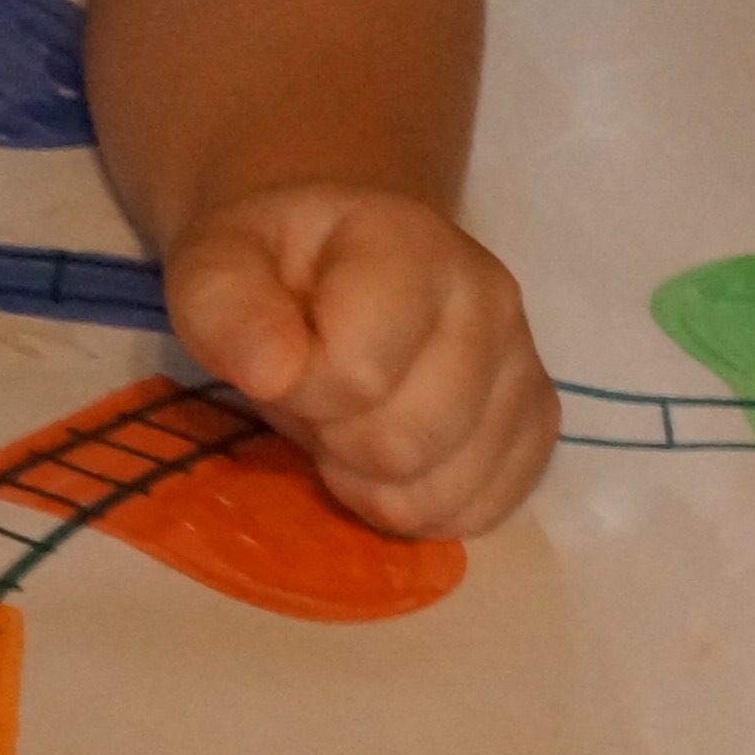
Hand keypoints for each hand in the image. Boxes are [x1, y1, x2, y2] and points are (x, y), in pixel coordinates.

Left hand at [159, 182, 557, 537]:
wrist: (336, 261)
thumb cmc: (274, 271)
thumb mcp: (216, 266)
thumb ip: (224, 306)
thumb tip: (273, 371)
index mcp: (412, 243)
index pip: (360, 372)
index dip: (300, 393)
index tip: (280, 368)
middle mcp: (490, 296)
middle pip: (406, 442)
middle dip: (337, 441)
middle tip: (317, 402)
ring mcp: (524, 362)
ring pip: (445, 489)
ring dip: (374, 483)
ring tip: (352, 425)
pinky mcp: (537, 424)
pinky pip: (481, 511)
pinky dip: (422, 508)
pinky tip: (393, 461)